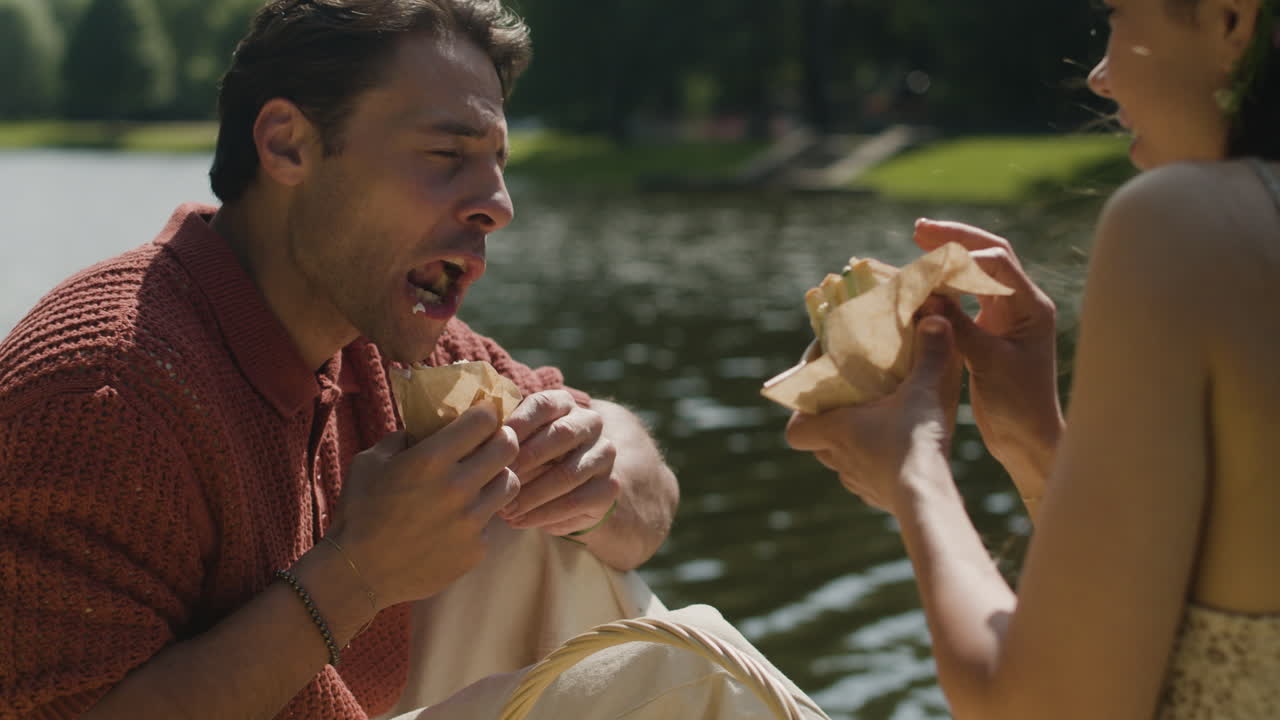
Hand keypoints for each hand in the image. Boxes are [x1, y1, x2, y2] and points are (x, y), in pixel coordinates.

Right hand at [330, 402, 518, 607]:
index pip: (485, 420)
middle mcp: (458, 487)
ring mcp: (471, 521)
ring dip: (498, 477)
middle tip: (490, 443)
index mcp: (432, 459)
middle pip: (508, 448)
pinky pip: (490, 522)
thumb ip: (405, 438)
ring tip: (480, 480)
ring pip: (509, 484)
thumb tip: (429, 426)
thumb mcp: (371, 461)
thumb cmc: (358, 511)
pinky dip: (479, 516)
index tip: (483, 415)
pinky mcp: (475, 549)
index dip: (487, 413)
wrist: (357, 573)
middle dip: (502, 440)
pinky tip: (457, 520)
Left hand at [500, 390, 620, 535]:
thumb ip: (502, 437)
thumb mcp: (518, 442)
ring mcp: (604, 454)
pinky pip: (577, 501)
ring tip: (505, 510)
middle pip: (561, 434)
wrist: (571, 488)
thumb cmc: (531, 459)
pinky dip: (544, 514)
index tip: (490, 448)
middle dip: (526, 459)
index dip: (517, 425)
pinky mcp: (610, 486)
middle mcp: (590, 422)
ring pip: (569, 473)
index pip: (543, 404)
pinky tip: (520, 521)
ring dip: (532, 494)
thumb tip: (471, 441)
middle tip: (497, 481)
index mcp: (564, 403)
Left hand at [787, 316, 960, 512]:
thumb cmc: (913, 442)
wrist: (928, 500)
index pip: (795, 430)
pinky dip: (876, 466)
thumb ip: (930, 353)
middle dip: (831, 424)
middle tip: (852, 405)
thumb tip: (935, 318)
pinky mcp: (879, 499)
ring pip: (843, 462)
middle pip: (819, 444)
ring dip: (854, 446)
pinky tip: (899, 454)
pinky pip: (868, 480)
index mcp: (835, 431)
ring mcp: (858, 483)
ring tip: (877, 426)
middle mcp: (839, 460)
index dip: (799, 416)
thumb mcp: (923, 390)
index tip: (817, 396)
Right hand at [914, 219, 1064, 475]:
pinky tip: (921, 283)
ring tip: (917, 243)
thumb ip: (960, 327)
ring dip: (948, 258)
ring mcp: (1005, 317)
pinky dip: (943, 286)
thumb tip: (928, 296)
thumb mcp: (987, 363)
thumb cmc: (1018, 405)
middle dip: (956, 239)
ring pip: (976, 274)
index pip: (998, 262)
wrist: (1029, 438)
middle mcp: (1021, 305)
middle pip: (990, 256)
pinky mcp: (990, 332)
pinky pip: (965, 298)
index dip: (963, 252)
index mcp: (1031, 307)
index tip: (927, 249)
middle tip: (919, 228)